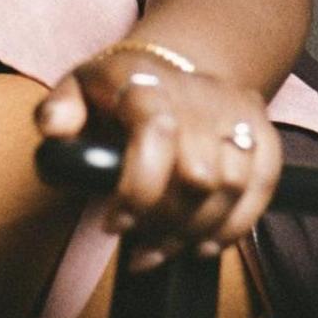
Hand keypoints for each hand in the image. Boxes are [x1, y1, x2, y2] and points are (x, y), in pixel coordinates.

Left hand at [34, 50, 279, 270]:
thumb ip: (58, 109)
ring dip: (196, 232)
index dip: (138, 189)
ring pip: (233, 186)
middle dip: (165, 221)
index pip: (157, 133)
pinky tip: (202, 246)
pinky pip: (263, 187)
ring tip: (160, 250)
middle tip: (137, 239)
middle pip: (199, 174)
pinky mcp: (262, 130)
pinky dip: (235, 226)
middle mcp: (199, 93)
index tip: (112, 224)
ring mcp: (235, 111)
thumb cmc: (116, 90)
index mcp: (148, 82)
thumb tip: (54, 129)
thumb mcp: (77, 89)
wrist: (169, 67)